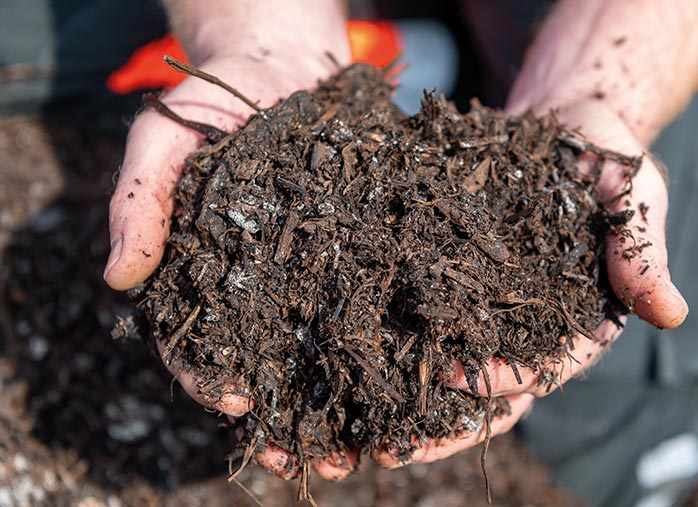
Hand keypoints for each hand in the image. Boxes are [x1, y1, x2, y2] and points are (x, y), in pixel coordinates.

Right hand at [105, 49, 356, 479]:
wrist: (283, 66)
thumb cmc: (214, 102)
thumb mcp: (165, 137)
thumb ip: (140, 201)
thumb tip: (117, 278)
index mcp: (207, 276)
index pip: (198, 345)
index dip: (209, 378)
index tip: (235, 402)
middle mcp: (263, 290)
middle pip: (273, 369)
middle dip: (292, 418)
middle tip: (318, 459)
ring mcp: (315, 277)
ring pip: (331, 354)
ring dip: (352, 405)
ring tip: (378, 445)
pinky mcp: (363, 256)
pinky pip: (381, 307)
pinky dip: (397, 346)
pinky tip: (422, 380)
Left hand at [371, 96, 687, 466]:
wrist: (563, 120)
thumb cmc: (607, 155)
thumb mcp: (633, 193)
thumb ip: (642, 251)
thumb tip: (672, 314)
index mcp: (580, 320)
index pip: (541, 368)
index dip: (501, 380)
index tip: (459, 378)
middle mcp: (532, 325)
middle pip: (487, 390)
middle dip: (444, 424)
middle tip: (393, 450)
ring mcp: (491, 306)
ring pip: (448, 366)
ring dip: (409, 401)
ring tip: (360, 424)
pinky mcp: (455, 277)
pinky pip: (423, 316)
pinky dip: (391, 342)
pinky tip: (347, 359)